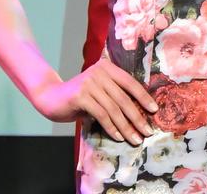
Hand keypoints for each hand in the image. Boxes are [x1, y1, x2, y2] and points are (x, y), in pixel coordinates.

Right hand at [33, 58, 157, 144]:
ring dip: (126, 126)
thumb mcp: (99, 91)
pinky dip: (111, 127)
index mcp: (107, 67)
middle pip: (123, 98)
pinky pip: (101, 114)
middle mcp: (99, 71)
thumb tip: (139, 114)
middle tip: (146, 131)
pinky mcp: (80, 95)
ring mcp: (89, 82)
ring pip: (114, 108)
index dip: (143, 97)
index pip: (130, 82)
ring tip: (135, 139)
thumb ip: (114, 95)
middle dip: (137, 117)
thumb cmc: (80, 97)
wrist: (51, 97)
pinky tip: (118, 137)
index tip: (154, 110)